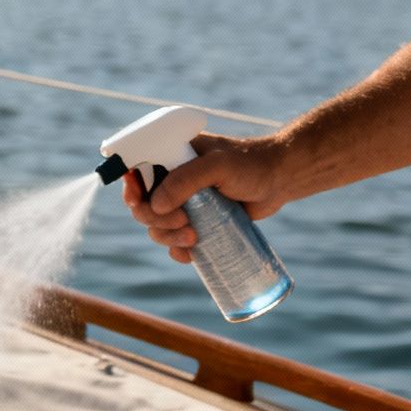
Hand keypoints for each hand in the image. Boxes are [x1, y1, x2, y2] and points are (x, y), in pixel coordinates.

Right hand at [123, 133, 290, 263]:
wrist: (280, 179)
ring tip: (193, 236)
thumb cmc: (252, 164)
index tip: (137, 199)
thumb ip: (186, 180)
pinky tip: (191, 253)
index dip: (130, 188)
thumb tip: (156, 205)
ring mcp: (183, 202)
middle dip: (155, 220)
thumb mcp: (218, 166)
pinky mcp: (196, 221)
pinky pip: (174, 241)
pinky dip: (177, 250)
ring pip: (156, 227)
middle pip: (143, 206)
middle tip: (182, 222)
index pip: (136, 171)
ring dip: (166, 237)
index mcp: (172, 157)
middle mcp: (172, 179)